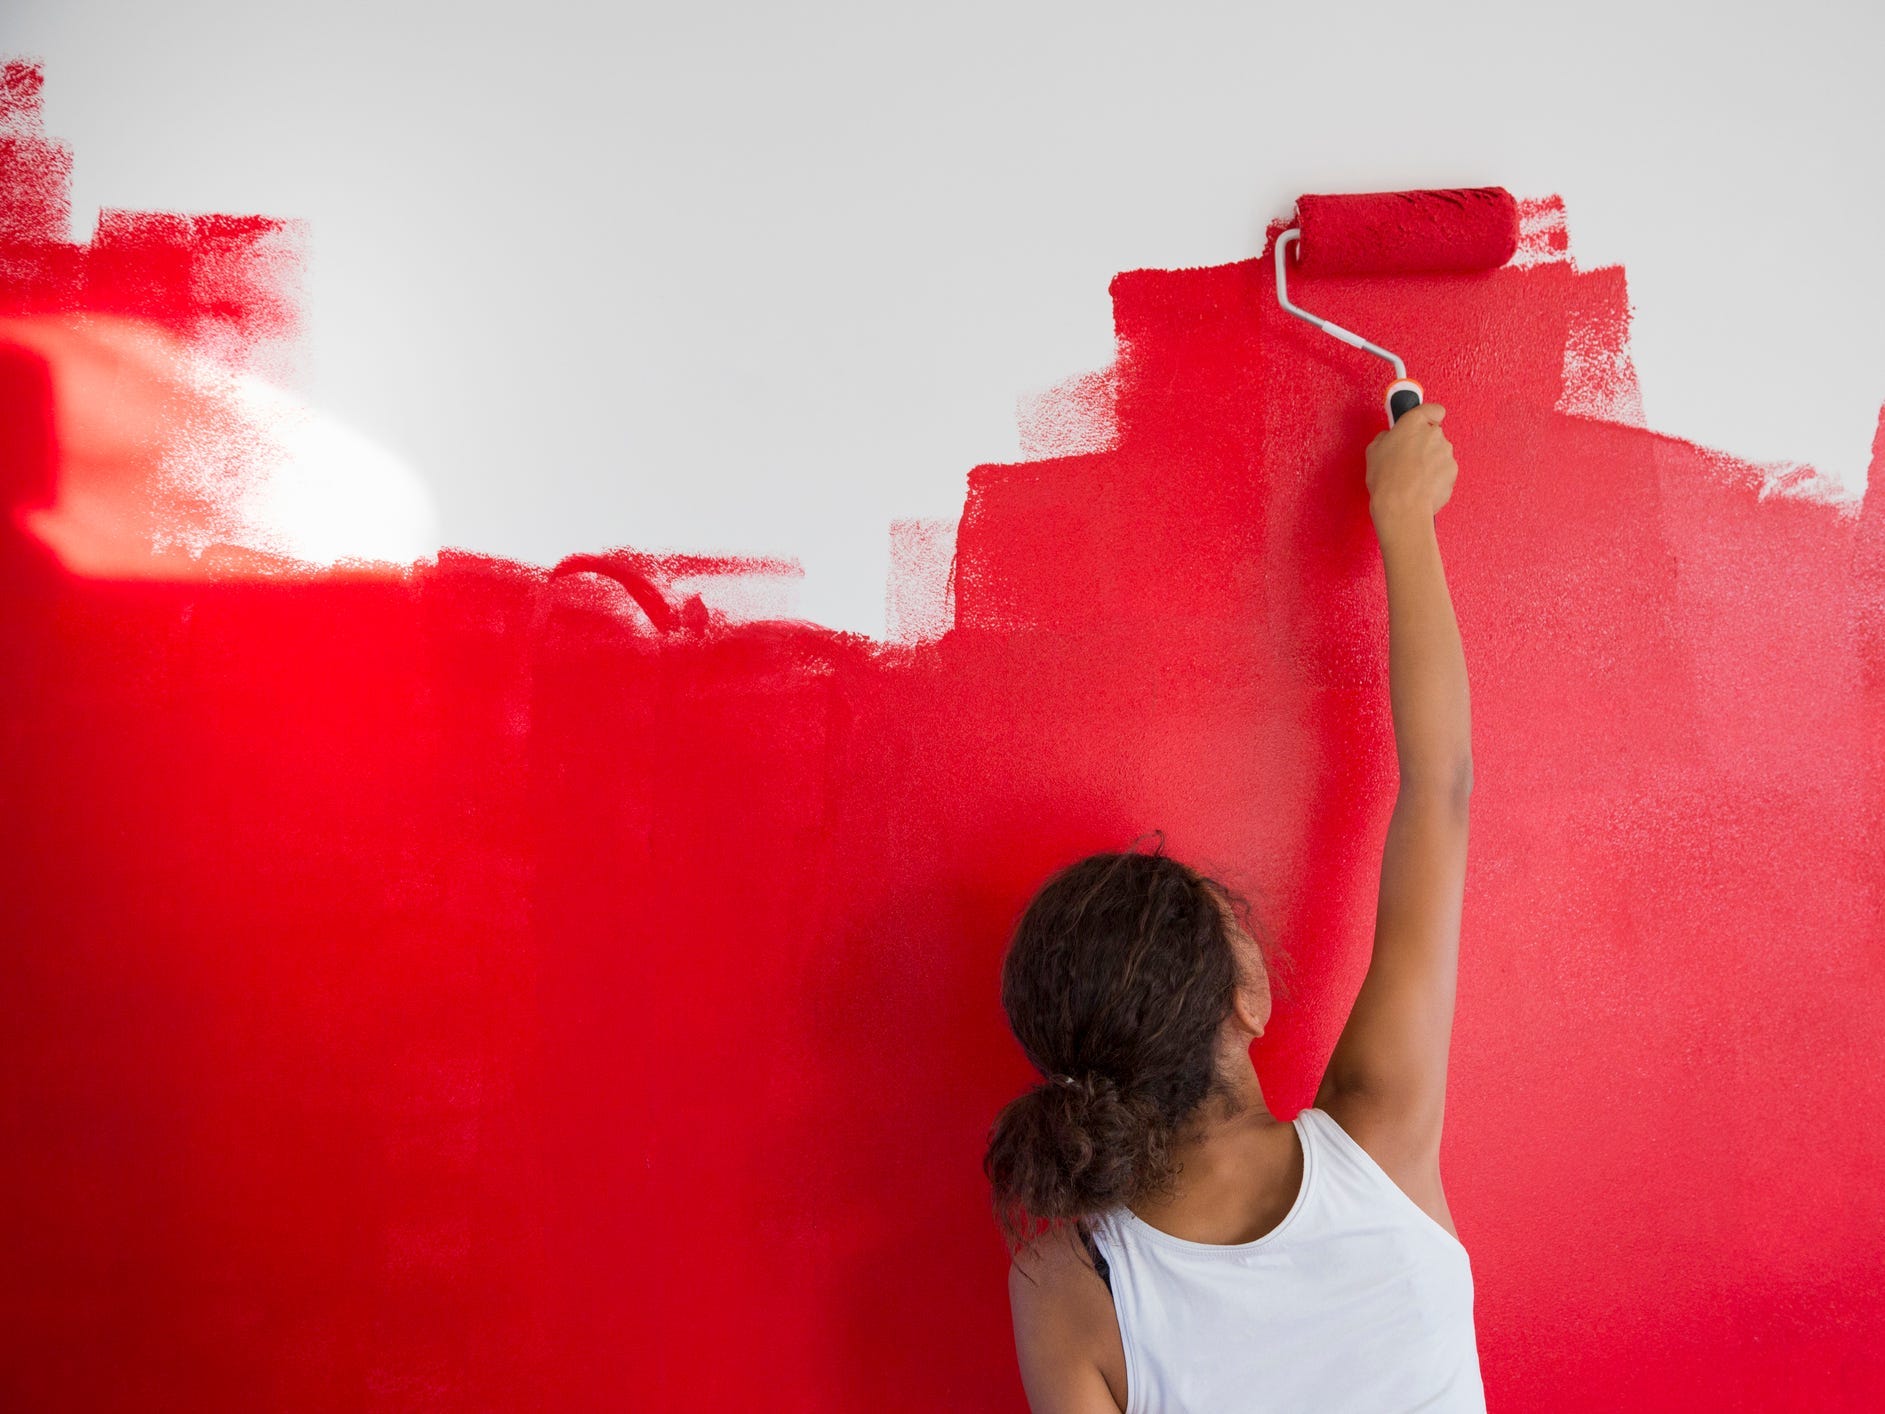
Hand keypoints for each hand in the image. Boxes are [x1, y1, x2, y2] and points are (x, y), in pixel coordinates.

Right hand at [1365, 403, 1456, 534]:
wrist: (1403, 506)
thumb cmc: (1387, 479)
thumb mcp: (1373, 451)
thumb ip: (1386, 438)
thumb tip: (1389, 439)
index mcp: (1414, 422)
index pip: (1432, 409)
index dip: (1428, 416)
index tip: (1422, 421)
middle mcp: (1434, 434)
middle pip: (1433, 434)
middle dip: (1423, 444)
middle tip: (1407, 458)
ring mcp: (1446, 453)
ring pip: (1439, 454)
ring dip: (1430, 462)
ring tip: (1412, 477)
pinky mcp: (1453, 472)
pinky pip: (1444, 471)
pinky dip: (1435, 478)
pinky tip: (1420, 487)